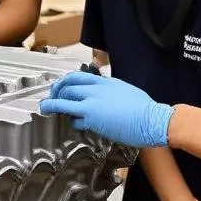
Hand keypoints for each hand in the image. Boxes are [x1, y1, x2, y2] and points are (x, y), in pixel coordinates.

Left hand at [39, 71, 173, 147]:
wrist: (153, 120)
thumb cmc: (144, 109)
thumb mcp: (124, 90)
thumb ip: (109, 90)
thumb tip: (101, 94)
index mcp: (104, 82)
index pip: (77, 76)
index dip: (64, 82)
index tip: (60, 86)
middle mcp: (96, 89)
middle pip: (67, 86)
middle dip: (56, 92)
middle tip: (51, 99)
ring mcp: (92, 103)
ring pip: (64, 100)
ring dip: (53, 105)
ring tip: (47, 108)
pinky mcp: (92, 118)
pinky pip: (74, 119)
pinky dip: (72, 121)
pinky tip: (74, 123)